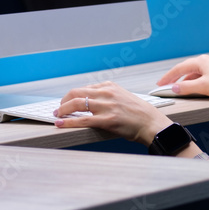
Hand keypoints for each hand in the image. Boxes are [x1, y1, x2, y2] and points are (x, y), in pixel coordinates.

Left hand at [54, 81, 170, 145]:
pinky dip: (68, 121)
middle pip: (76, 92)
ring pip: (76, 103)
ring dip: (63, 109)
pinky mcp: (107, 120)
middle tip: (59, 108)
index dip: (71, 96)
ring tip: (57, 115)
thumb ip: (107, 96)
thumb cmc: (138, 113)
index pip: (84, 88)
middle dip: (64, 101)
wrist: (151, 123)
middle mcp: (107, 93)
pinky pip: (82, 120)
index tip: (66, 102)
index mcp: (110, 86)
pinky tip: (60, 123)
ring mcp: (106, 106)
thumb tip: (89, 102)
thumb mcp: (122, 96)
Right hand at [158, 55, 208, 136]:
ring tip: (179, 90)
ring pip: (194, 74)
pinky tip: (195, 89)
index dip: (168, 76)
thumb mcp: (203, 87)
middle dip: (175, 78)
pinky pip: (202, 77)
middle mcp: (206, 61)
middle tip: (166, 86)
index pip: (179, 68)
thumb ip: (186, 87)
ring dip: (186, 81)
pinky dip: (195, 83)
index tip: (160, 83)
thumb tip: (174, 87)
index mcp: (201, 61)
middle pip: (186, 70)